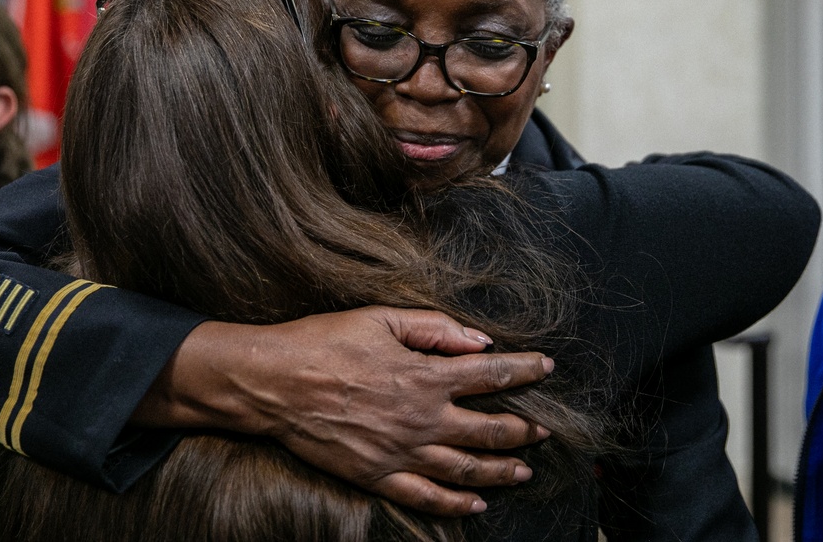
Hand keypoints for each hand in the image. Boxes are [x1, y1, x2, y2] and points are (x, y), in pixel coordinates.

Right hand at [134, 306, 553, 515]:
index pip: (491, 374)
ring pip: (467, 469)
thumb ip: (435, 329)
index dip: (524, 370)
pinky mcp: (378, 476)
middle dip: (523, 429)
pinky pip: (427, 497)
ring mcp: (402, 452)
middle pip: (490, 429)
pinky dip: (456, 504)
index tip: (547, 367)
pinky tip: (475, 504)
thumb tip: (480, 341)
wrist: (275, 382)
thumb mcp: (381, 318)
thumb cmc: (326, 341)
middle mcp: (423, 419)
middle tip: (544, 430)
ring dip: (501, 470)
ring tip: (523, 470)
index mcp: (425, 375)